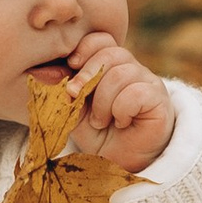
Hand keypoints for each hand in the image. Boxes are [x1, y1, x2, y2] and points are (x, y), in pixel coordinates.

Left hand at [67, 30, 175, 173]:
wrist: (121, 163)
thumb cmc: (98, 134)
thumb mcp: (74, 111)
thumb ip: (63, 92)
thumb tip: (43, 74)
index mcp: (110, 66)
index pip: (101, 39)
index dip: (85, 48)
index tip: (71, 65)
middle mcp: (131, 68)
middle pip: (111, 52)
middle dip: (87, 74)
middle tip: (75, 96)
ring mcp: (147, 81)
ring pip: (121, 74)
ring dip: (103, 102)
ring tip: (101, 121)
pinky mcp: (158, 98)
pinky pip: (135, 93)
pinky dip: (121, 110)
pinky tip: (122, 123)